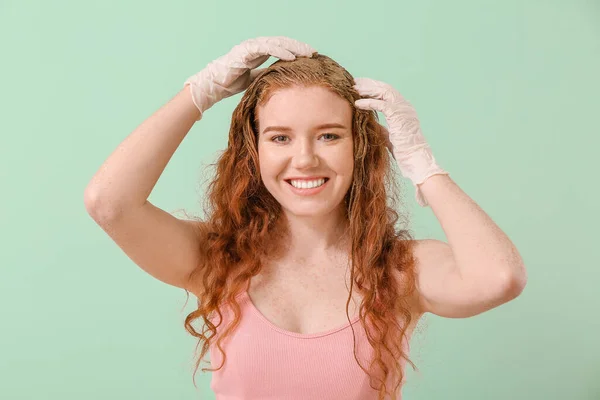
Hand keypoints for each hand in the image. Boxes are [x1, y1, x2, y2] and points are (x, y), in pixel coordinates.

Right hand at [183, 36, 315, 119]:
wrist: (214, 86)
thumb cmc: (231, 82)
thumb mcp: (254, 79)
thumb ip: (265, 75)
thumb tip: (279, 80)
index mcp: (259, 52)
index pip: (281, 47)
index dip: (296, 50)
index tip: (310, 56)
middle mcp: (255, 46)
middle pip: (282, 42)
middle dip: (298, 46)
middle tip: (313, 52)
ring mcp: (250, 47)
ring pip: (276, 42)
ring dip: (292, 47)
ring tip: (306, 53)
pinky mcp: (245, 51)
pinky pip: (265, 48)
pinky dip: (279, 51)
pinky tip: (290, 56)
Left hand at [353, 77, 448, 206]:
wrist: (416, 161)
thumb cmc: (404, 153)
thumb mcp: (390, 137)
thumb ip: (383, 128)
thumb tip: (372, 125)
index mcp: (403, 109)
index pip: (386, 93)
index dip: (372, 88)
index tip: (358, 87)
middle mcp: (405, 106)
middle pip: (384, 88)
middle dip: (368, 84)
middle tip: (353, 82)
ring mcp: (404, 109)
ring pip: (383, 92)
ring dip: (367, 89)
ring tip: (353, 89)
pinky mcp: (399, 116)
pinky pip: (382, 104)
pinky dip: (368, 102)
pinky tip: (357, 103)